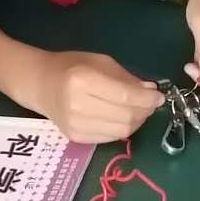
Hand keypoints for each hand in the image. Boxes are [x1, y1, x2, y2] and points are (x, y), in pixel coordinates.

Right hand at [30, 51, 162, 143]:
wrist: (40, 84)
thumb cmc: (71, 67)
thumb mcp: (100, 62)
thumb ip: (126, 78)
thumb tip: (151, 92)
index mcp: (83, 80)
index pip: (125, 97)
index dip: (147, 99)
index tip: (159, 97)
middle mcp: (77, 105)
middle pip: (126, 117)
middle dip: (144, 112)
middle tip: (150, 104)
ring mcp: (75, 125)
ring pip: (121, 132)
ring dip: (136, 122)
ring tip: (137, 111)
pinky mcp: (75, 138)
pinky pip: (110, 138)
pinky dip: (122, 129)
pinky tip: (121, 118)